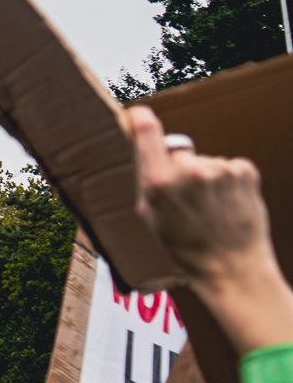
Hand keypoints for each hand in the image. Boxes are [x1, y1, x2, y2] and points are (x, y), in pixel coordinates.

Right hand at [130, 106, 292, 354]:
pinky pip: (228, 166)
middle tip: (187, 198)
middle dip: (179, 167)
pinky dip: (227, 181)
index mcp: (158, 182)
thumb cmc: (186, 248)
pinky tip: (227, 204)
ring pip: (204, 162)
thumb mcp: (150, 217)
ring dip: (206, 178)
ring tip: (211, 208)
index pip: (147, 131)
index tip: (138, 115)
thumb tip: (143, 145)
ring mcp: (219, 169)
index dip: (141, 118)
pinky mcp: (245, 170)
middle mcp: (189, 170)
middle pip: (178, 152)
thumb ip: (148, 180)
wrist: (233, 268)